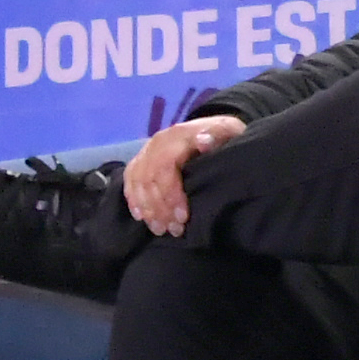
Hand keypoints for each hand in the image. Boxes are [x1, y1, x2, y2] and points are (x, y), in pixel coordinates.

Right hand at [122, 116, 246, 234]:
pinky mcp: (141, 159)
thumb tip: (204, 141)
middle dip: (160, 208)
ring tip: (161, 230)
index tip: (183, 218)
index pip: (165, 167)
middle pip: (150, 178)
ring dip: (148, 209)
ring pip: (139, 182)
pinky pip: (130, 180)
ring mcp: (147, 150)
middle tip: (175, 230)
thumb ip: (219, 135)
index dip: (171, 194)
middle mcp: (159, 142)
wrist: (211, 128)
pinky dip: (133, 199)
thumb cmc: (222, 136)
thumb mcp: (228, 131)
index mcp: (179, 135)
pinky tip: (140, 217)